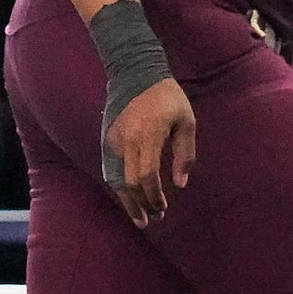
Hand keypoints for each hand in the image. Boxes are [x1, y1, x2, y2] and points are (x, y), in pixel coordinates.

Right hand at [104, 77, 196, 226]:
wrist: (135, 73)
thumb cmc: (167, 98)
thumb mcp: (186, 122)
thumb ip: (185, 154)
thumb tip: (180, 185)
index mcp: (147, 136)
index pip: (146, 176)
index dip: (153, 197)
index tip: (163, 209)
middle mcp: (126, 140)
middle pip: (129, 182)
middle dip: (142, 204)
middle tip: (154, 219)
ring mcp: (113, 140)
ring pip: (115, 179)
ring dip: (127, 201)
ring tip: (139, 218)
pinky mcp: (106, 139)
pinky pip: (109, 169)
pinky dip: (118, 187)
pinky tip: (128, 198)